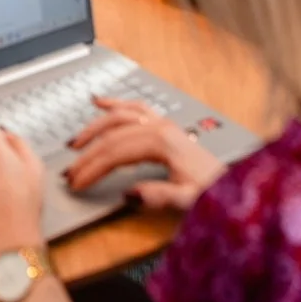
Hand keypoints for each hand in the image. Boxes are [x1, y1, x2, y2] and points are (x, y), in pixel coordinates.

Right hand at [65, 99, 225, 209]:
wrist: (231, 187)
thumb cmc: (212, 193)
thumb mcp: (187, 200)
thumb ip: (159, 196)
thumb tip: (129, 193)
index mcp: (162, 142)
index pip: (115, 153)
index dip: (93, 168)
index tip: (77, 183)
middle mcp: (160, 127)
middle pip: (112, 136)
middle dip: (87, 155)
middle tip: (69, 173)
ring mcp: (162, 124)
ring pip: (119, 117)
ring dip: (94, 129)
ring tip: (74, 143)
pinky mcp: (164, 126)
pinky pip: (135, 107)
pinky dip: (115, 104)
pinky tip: (99, 101)